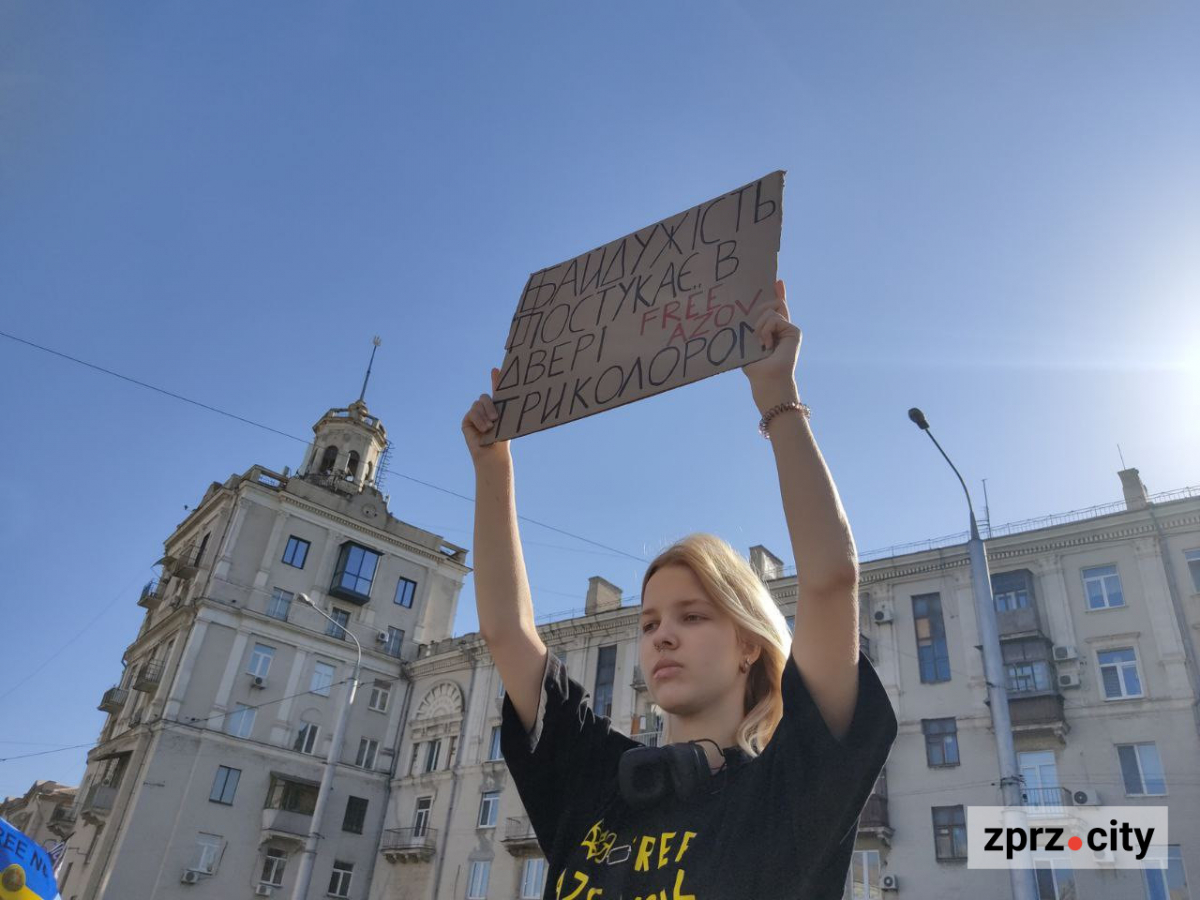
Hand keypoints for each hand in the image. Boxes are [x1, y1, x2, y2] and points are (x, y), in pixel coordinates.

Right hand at [461, 368, 511, 468]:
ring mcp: (475, 413)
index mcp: (497, 407)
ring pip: (478, 404)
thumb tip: (511, 394)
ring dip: (485, 415)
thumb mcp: (507, 420)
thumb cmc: (502, 438)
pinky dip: (479, 420)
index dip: (495, 379)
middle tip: (496, 418)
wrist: (493, 453)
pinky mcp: (468, 420)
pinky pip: (472, 412)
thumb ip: (505, 407)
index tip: (496, 369)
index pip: (496, 390)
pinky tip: (484, 429)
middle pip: (485, 397)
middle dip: (490, 405)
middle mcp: (485, 409)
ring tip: (490, 427)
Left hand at [742, 279, 801, 410]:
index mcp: (772, 330)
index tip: (777, 281)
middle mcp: (782, 328)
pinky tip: (767, 344)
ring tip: (761, 343)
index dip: (778, 293)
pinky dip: (766, 329)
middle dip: (759, 312)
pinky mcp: (794, 331)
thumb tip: (749, 311)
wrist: (766, 379)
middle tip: (755, 334)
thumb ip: (753, 326)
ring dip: (760, 326)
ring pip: (771, 309)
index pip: (776, 308)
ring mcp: (789, 329)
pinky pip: (774, 318)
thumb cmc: (754, 365)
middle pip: (771, 304)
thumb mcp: (750, 341)